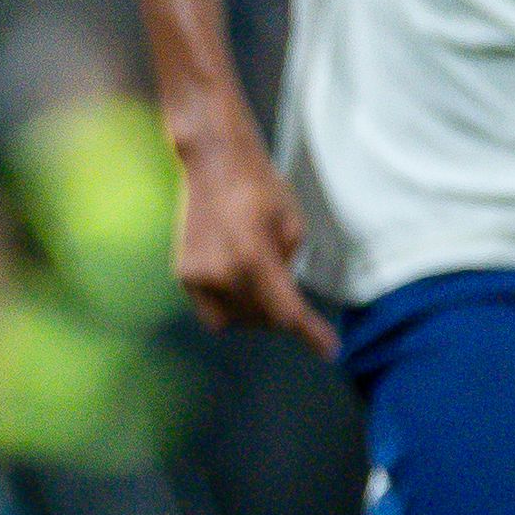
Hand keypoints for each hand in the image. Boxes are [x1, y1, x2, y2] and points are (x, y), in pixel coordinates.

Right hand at [172, 133, 338, 358]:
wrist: (213, 164)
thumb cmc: (260, 188)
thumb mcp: (293, 227)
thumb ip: (288, 269)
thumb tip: (280, 298)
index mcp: (253, 257)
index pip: (287, 312)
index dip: (311, 334)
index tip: (330, 350)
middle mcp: (220, 271)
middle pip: (263, 319)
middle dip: (282, 314)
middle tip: (286, 286)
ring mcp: (197, 275)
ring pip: (237, 321)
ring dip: (256, 311)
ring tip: (260, 277)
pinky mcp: (184, 274)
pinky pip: (214, 311)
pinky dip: (232, 305)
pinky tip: (239, 281)